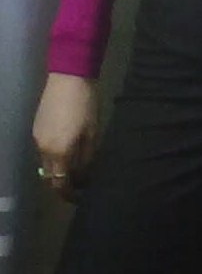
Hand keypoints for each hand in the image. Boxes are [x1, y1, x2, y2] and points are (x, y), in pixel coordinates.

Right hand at [33, 72, 99, 200]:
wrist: (69, 76)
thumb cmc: (86, 105)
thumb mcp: (92, 134)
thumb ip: (87, 160)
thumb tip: (84, 176)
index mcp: (59, 153)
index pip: (60, 184)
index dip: (69, 195)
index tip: (80, 198)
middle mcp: (43, 149)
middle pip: (51, 176)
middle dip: (64, 183)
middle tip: (80, 183)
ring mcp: (37, 137)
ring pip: (47, 163)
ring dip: (59, 168)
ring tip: (77, 165)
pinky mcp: (36, 127)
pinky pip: (44, 150)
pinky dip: (55, 155)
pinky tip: (68, 148)